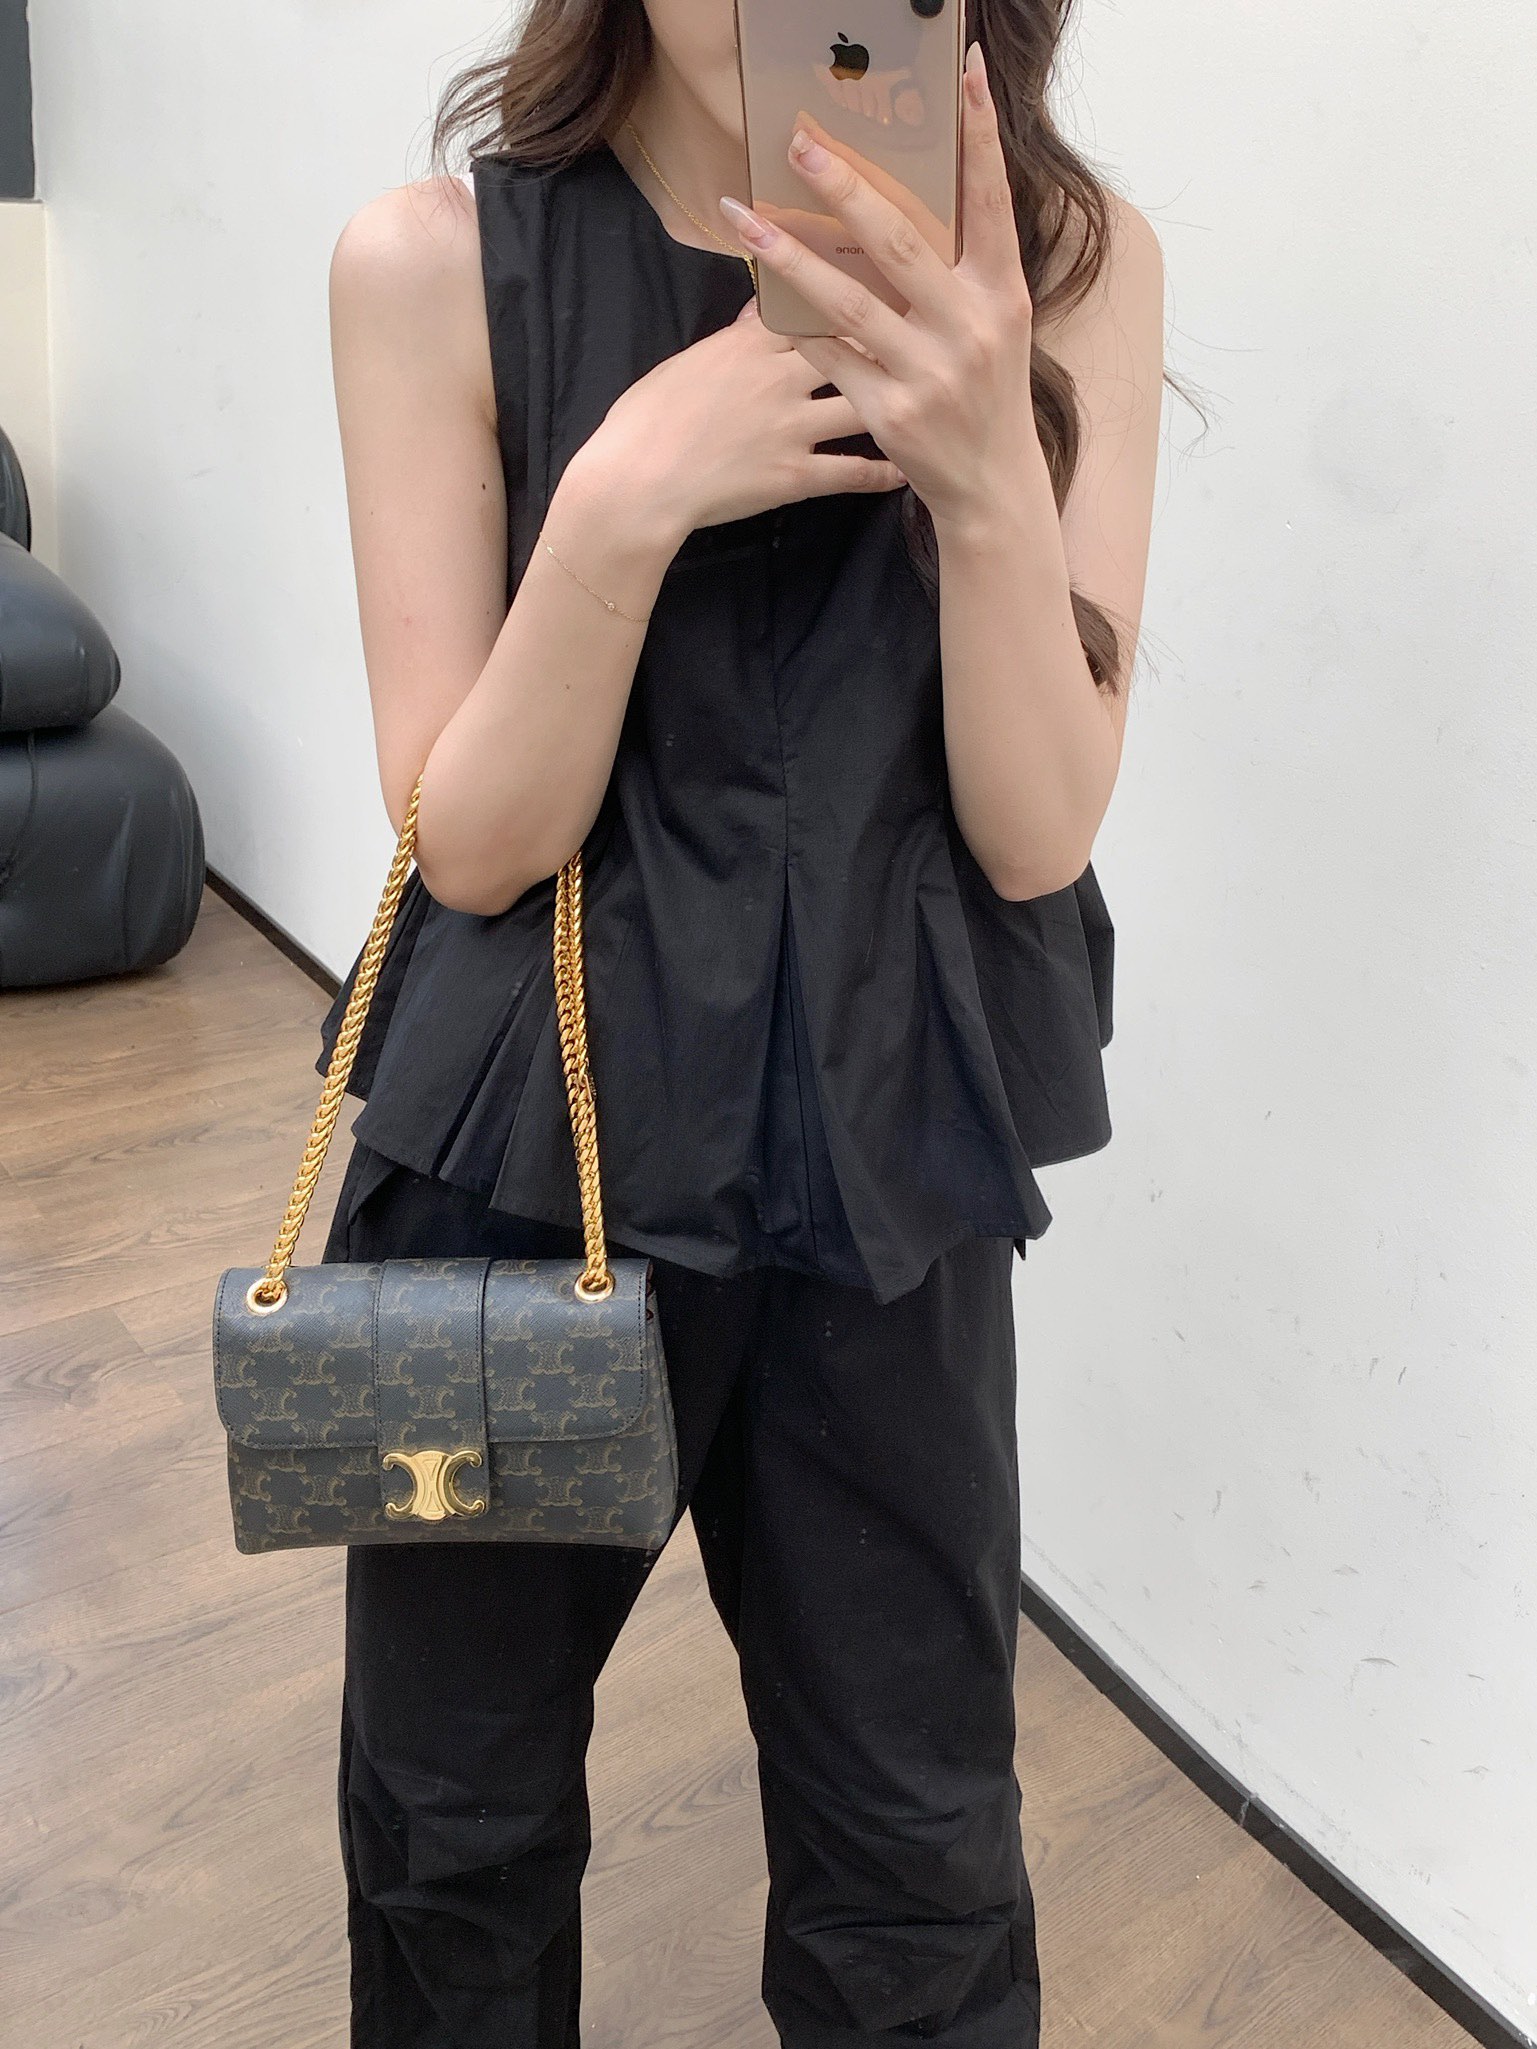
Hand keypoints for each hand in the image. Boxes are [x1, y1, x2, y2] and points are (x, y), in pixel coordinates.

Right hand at [571, 295, 904, 545]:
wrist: (637, 482)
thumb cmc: (646, 419)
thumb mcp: (686, 361)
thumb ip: (732, 335)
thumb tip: (757, 303)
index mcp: (751, 340)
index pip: (815, 297)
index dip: (856, 282)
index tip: (890, 268)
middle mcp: (782, 375)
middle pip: (854, 342)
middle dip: (895, 332)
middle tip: (932, 325)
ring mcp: (792, 425)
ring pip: (865, 401)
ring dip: (902, 400)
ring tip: (934, 397)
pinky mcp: (794, 475)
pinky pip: (851, 472)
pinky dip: (883, 474)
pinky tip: (908, 471)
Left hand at [717, 41, 1036, 532]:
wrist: (990, 484)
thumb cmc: (986, 391)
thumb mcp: (994, 325)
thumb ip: (960, 267)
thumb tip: (901, 199)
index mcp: (1002, 294)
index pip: (992, 201)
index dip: (979, 135)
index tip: (962, 73)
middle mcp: (970, 329)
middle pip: (898, 242)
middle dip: (844, 186)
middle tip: (797, 143)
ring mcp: (929, 374)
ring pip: (847, 300)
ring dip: (789, 253)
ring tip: (744, 215)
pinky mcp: (890, 414)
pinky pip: (830, 355)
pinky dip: (795, 323)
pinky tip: (760, 291)